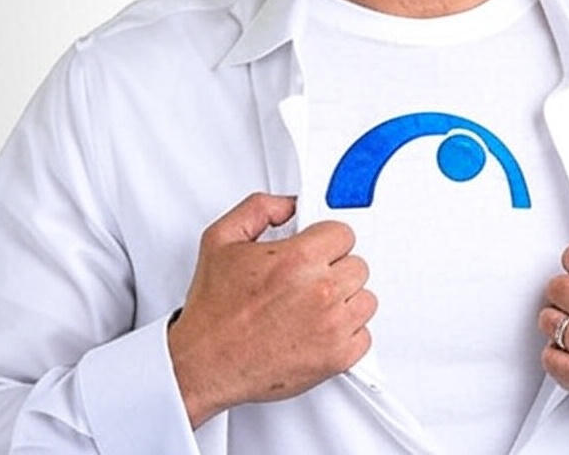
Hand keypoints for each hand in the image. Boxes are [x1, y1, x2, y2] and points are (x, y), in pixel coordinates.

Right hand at [167, 193, 376, 428]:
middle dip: (335, 269)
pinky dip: (347, 335)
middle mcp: (320, 291)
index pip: (344, 234)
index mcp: (298, 259)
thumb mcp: (222, 238)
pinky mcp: (335, 358)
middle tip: (309, 280)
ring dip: (345, 301)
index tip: (315, 251)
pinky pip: (364, 336)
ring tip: (315, 305)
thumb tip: (290, 204)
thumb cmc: (212, 311)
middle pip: (358, 265)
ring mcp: (331, 326)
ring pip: (365, 299)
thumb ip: (260, 208)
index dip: (326, 241)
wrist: (203, 363)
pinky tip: (322, 329)